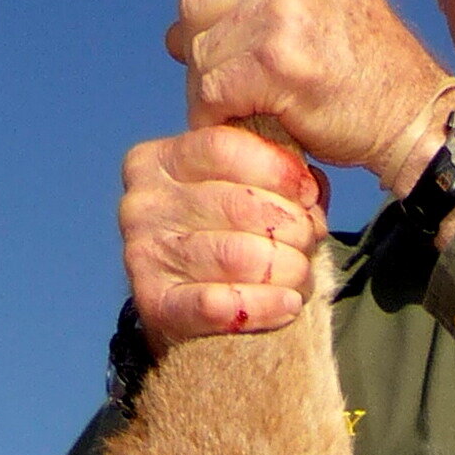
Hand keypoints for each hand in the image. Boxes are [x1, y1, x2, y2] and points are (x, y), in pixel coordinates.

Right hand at [119, 126, 329, 347]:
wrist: (186, 306)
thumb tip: (312, 189)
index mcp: (159, 160)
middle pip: (236, 204)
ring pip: (234, 255)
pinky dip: (265, 305)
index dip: (276, 169)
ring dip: (285, 267)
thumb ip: (272, 177)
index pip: (221, 148)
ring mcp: (143, 253)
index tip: (309, 192)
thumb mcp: (242, 190)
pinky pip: (218, 304)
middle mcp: (142, 203)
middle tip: (309, 240)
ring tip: (303, 274)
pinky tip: (289, 303)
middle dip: (289, 224)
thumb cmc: (224, 234)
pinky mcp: (152, 302)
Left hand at [168, 0, 454, 199]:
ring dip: (211, 90)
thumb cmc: (359, 68)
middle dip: (204, 51)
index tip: (233, 46)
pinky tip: (250, 124)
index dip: (207, 10)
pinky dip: (219, 117)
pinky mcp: (277, 59)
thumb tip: (173, 29)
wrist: (414, 116)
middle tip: (239, 86)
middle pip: (194, 3)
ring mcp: (284, 5)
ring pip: (198, 50)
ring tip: (251, 106)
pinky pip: (210, 91)